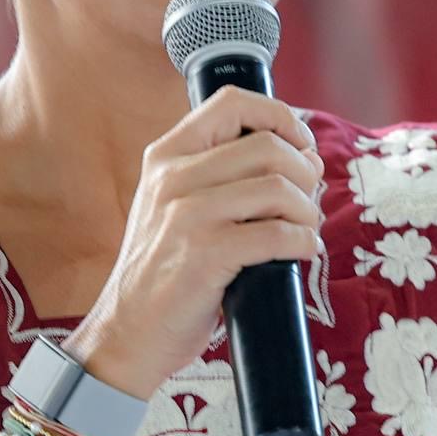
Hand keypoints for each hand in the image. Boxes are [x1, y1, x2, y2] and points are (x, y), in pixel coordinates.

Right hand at [63, 87, 322, 399]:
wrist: (128, 332)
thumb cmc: (164, 271)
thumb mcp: (173, 205)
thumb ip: (219, 174)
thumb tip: (301, 156)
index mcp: (165, 156)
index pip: (231, 102)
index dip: (279, 117)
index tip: (299, 145)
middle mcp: (173, 178)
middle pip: (267, 146)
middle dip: (304, 172)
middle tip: (308, 200)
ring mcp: (188, 216)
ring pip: (277, 188)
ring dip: (306, 210)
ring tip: (304, 229)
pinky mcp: (206, 256)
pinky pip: (277, 233)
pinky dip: (302, 242)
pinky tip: (301, 251)